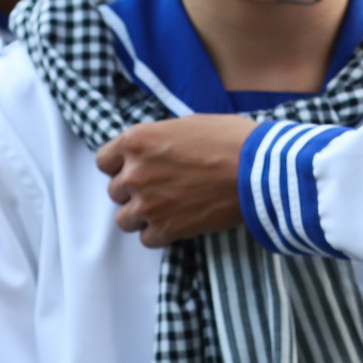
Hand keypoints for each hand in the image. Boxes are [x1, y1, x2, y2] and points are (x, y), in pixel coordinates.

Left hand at [95, 116, 256, 247]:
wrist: (259, 170)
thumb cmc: (231, 140)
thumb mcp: (188, 124)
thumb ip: (159, 139)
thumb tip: (154, 150)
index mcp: (137, 140)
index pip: (104, 160)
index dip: (120, 165)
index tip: (136, 168)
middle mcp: (134, 172)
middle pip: (115, 191)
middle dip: (134, 190)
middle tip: (161, 187)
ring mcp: (147, 203)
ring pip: (125, 219)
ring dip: (142, 215)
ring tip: (167, 208)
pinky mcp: (165, 229)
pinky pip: (147, 238)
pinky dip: (160, 233)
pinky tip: (179, 221)